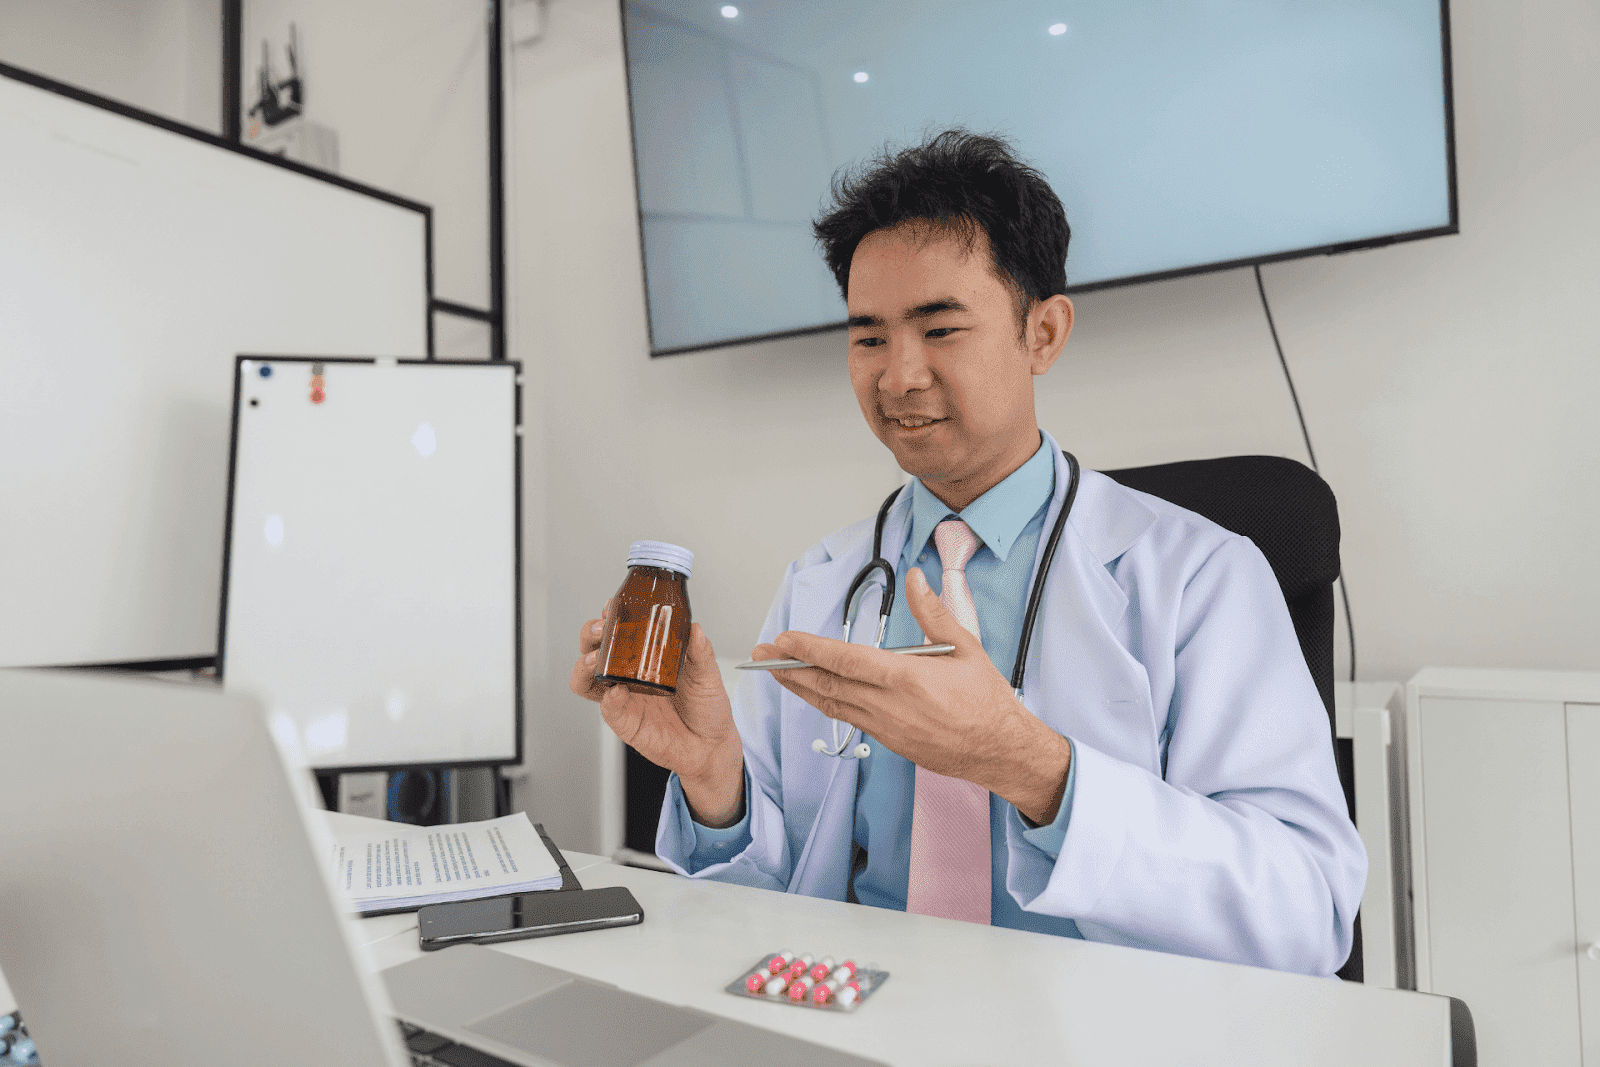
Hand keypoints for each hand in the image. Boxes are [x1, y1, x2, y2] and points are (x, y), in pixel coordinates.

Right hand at [571, 602, 744, 825]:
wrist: (711, 746)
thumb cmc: (706, 708)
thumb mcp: (708, 675)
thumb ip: (701, 652)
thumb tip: (695, 629)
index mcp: (646, 658)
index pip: (619, 632)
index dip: (611, 617)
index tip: (614, 606)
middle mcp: (629, 675)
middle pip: (594, 650)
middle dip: (590, 636)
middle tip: (602, 630)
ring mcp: (624, 698)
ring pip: (587, 679)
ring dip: (585, 666)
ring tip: (596, 660)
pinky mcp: (625, 723)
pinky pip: (607, 708)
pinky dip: (608, 699)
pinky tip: (617, 692)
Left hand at [758, 568, 1070, 823]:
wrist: (1001, 752)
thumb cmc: (987, 700)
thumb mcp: (968, 647)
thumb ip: (934, 612)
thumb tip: (915, 578)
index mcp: (907, 679)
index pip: (846, 660)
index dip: (810, 649)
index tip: (785, 639)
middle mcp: (889, 707)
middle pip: (827, 685)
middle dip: (790, 668)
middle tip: (762, 655)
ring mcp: (886, 729)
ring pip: (832, 706)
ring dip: (801, 688)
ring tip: (777, 673)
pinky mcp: (889, 743)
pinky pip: (848, 720)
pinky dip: (825, 704)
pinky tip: (814, 694)